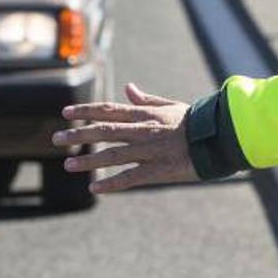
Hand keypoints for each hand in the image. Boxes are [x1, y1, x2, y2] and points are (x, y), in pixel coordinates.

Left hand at [54, 83, 198, 194]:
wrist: (220, 138)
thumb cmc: (197, 122)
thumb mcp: (170, 106)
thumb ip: (146, 100)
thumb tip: (128, 88)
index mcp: (145, 115)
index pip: (108, 110)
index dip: (85, 111)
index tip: (66, 113)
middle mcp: (143, 131)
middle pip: (104, 131)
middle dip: (78, 135)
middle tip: (56, 140)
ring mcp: (150, 151)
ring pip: (112, 155)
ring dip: (88, 160)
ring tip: (68, 164)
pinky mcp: (159, 170)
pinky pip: (130, 178)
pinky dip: (111, 184)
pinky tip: (95, 189)